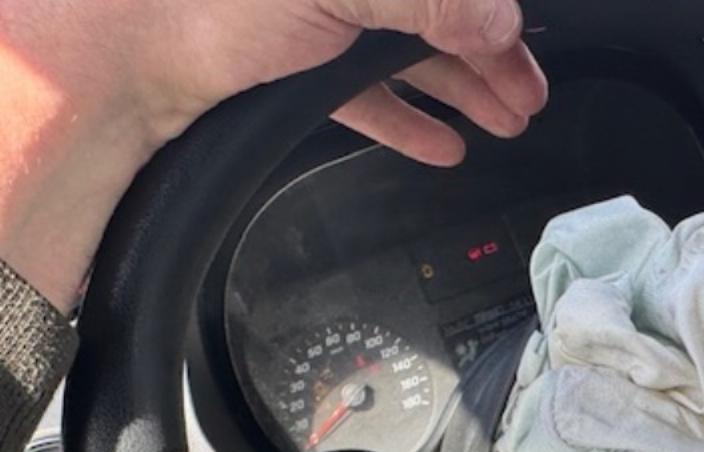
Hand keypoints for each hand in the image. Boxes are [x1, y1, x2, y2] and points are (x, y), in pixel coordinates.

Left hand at [0, 0, 547, 309]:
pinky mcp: (296, 61)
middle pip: (434, 14)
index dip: (490, 14)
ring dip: (459, 92)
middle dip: (488, 60)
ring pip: (406, 54)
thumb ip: (433, 0)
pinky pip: (366, 91)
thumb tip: (500, 21)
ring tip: (501, 124)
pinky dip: (403, 117)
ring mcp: (318, 16)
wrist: (134, 51)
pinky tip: (440, 144)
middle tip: (528, 98)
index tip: (522, 49)